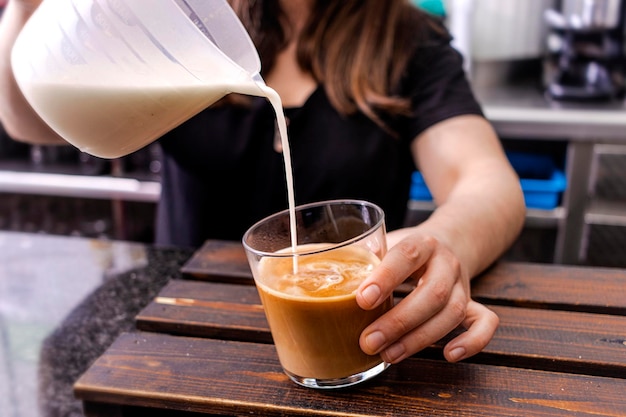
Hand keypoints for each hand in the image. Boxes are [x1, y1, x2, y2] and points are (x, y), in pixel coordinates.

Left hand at [356, 233, 498, 363]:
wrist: (451, 239)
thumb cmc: (405, 249)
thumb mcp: (384, 243)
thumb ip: (362, 257)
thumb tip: (312, 273)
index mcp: (422, 241)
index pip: (407, 255)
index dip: (386, 278)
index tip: (362, 299)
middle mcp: (446, 262)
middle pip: (431, 294)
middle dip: (398, 322)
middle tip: (367, 342)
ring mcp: (463, 284)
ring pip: (452, 313)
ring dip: (420, 339)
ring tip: (388, 355)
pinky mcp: (472, 303)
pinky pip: (485, 322)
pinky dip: (473, 341)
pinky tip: (448, 355)